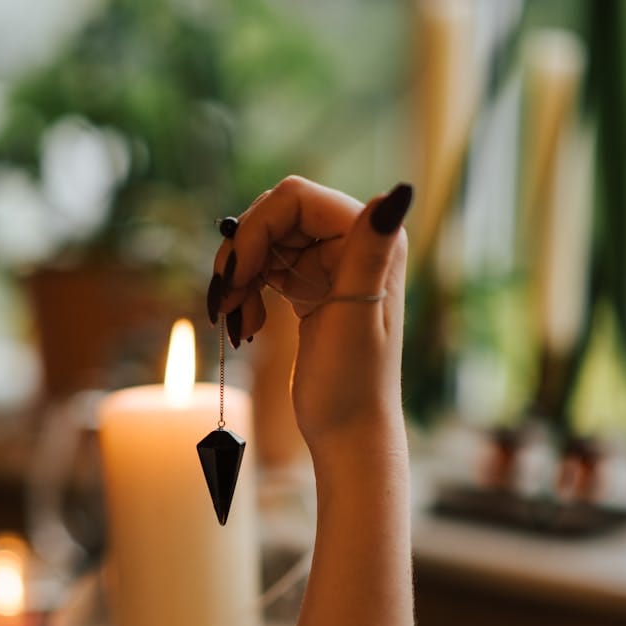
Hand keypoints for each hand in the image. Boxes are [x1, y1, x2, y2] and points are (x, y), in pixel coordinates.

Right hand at [208, 177, 411, 453]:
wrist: (347, 432)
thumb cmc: (354, 383)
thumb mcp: (356, 315)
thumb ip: (370, 252)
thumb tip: (400, 193)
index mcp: (374, 238)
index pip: (294, 197)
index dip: (256, 228)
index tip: (236, 276)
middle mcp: (355, 241)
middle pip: (274, 215)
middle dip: (242, 254)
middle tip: (225, 302)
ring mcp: (330, 263)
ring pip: (263, 241)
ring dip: (238, 276)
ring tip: (234, 321)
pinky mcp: (309, 285)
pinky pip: (263, 267)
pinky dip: (245, 292)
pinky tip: (246, 327)